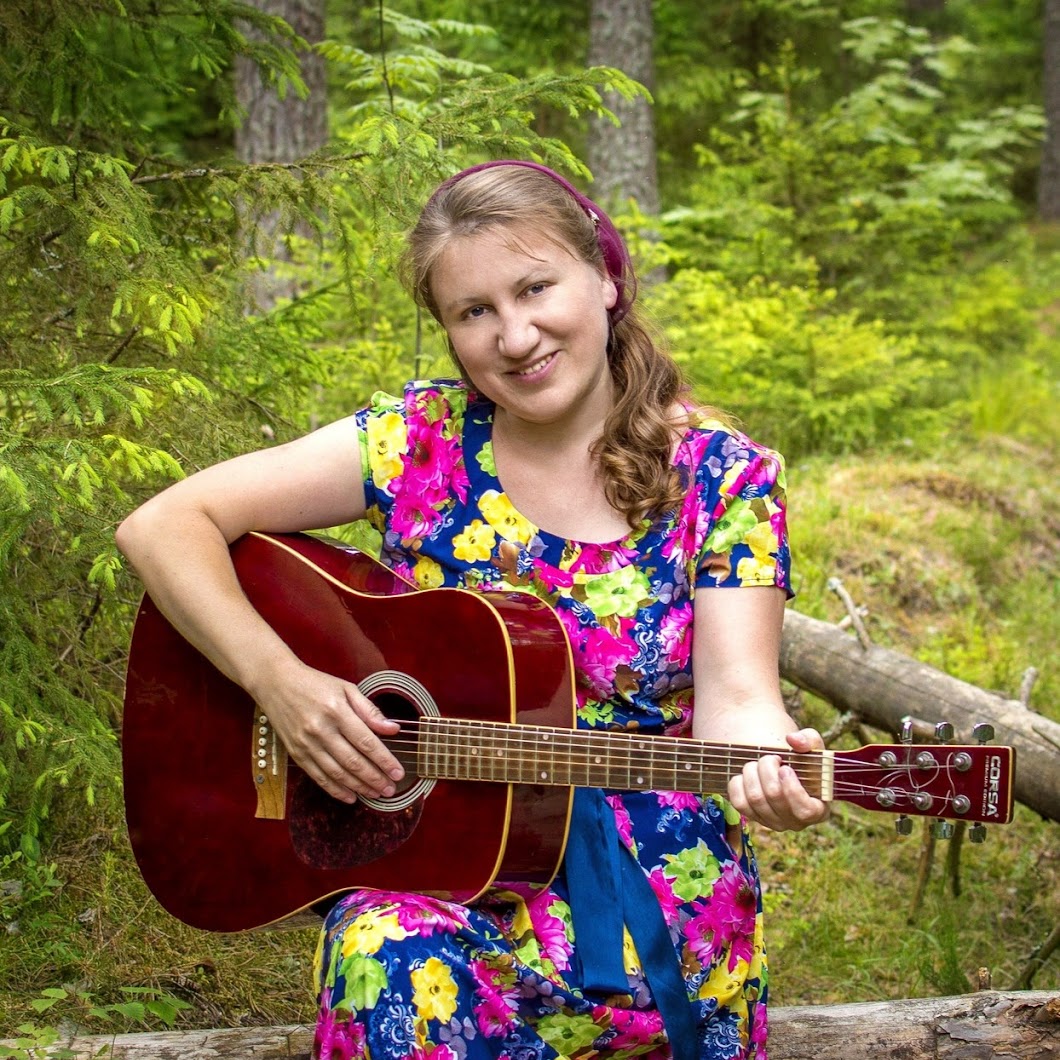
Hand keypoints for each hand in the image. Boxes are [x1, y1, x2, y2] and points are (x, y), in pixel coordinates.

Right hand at [252, 659, 404, 802]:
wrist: (276, 684)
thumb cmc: (315, 684)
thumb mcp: (346, 688)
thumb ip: (370, 710)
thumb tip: (393, 729)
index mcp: (337, 711)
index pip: (366, 742)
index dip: (384, 760)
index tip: (398, 772)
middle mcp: (321, 730)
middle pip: (353, 761)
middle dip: (375, 778)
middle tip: (391, 789)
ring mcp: (306, 744)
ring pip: (337, 773)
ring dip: (359, 787)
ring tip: (376, 794)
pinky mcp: (296, 754)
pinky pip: (318, 777)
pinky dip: (335, 790)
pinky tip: (351, 796)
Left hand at [728, 728, 829, 830]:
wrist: (783, 765)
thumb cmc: (802, 759)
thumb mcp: (812, 746)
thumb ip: (809, 740)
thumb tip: (793, 739)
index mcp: (817, 810)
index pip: (805, 811)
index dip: (792, 789)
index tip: (785, 768)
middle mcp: (796, 822)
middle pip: (774, 797)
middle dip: (768, 769)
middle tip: (771, 758)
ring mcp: (773, 822)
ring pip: (755, 798)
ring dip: (752, 773)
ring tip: (759, 763)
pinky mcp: (753, 817)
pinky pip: (739, 802)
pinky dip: (738, 783)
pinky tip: (747, 774)